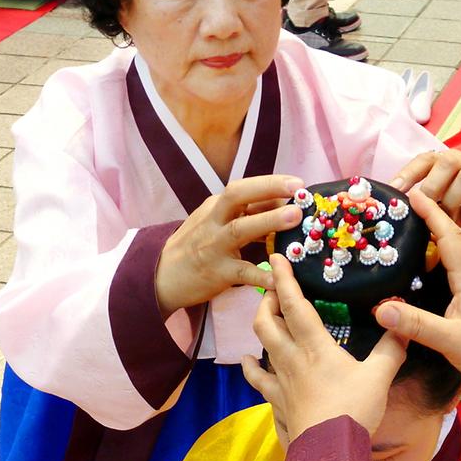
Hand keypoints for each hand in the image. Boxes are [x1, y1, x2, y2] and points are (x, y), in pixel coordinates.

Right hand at [155, 175, 304, 315]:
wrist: (162, 276)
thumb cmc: (196, 248)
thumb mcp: (216, 224)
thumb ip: (246, 215)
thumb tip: (283, 205)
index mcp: (216, 208)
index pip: (243, 189)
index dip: (271, 183)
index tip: (297, 183)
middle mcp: (214, 221)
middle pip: (237, 196)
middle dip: (268, 189)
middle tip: (298, 191)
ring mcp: (214, 246)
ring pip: (240, 229)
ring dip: (269, 221)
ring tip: (295, 217)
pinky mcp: (217, 273)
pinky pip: (242, 273)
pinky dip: (261, 275)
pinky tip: (280, 278)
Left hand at [241, 255, 406, 440]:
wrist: (329, 451)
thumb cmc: (353, 411)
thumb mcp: (380, 377)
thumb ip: (392, 349)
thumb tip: (403, 325)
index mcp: (316, 347)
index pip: (295, 305)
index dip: (284, 279)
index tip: (276, 258)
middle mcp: (292, 359)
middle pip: (267, 322)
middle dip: (267, 301)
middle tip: (273, 290)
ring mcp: (281, 381)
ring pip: (260, 346)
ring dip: (261, 327)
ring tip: (264, 316)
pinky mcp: (278, 402)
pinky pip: (258, 381)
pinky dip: (250, 369)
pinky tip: (247, 363)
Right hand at [373, 189, 460, 376]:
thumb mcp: (449, 339)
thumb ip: (415, 324)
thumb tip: (380, 309)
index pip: (450, 237)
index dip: (432, 214)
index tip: (414, 195)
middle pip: (456, 238)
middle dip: (435, 217)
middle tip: (413, 206)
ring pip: (460, 252)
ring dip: (442, 235)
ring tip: (420, 227)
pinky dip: (446, 255)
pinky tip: (436, 262)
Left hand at [390, 149, 460, 263]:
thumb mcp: (439, 206)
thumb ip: (423, 202)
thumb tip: (396, 209)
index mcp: (447, 162)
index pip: (425, 159)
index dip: (408, 173)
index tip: (393, 190)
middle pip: (449, 161)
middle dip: (433, 186)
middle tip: (426, 209)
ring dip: (453, 202)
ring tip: (448, 220)